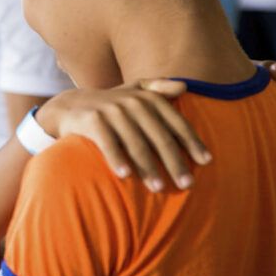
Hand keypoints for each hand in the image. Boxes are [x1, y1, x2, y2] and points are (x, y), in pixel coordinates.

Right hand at [36, 80, 211, 191]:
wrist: (69, 106)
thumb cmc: (110, 104)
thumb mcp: (133, 91)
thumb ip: (158, 88)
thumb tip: (184, 87)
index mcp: (147, 97)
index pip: (176, 122)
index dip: (192, 142)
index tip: (206, 162)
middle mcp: (131, 102)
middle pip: (159, 136)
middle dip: (175, 162)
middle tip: (187, 184)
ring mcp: (111, 110)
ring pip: (135, 143)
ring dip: (148, 167)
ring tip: (158, 187)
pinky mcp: (91, 120)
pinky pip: (107, 143)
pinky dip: (116, 158)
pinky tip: (125, 176)